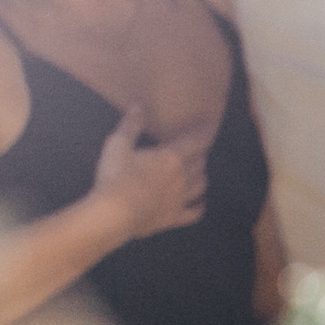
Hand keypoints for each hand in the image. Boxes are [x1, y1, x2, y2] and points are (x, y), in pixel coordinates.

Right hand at [92, 107, 207, 239]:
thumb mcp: (118, 145)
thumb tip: (138, 107)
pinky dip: (199, 207)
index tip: (211, 124)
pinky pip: (194, 213)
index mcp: (171, 157)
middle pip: (200, 162)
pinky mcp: (173, 218)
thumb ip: (131, 126)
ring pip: (201, 185)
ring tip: (197, 170)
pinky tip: (201, 204)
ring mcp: (180, 199)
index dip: (205, 131)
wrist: (114, 214)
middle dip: (199, 153)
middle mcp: (182, 177)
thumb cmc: (116, 176)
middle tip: (195, 148)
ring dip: (201, 176)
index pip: (196, 140)